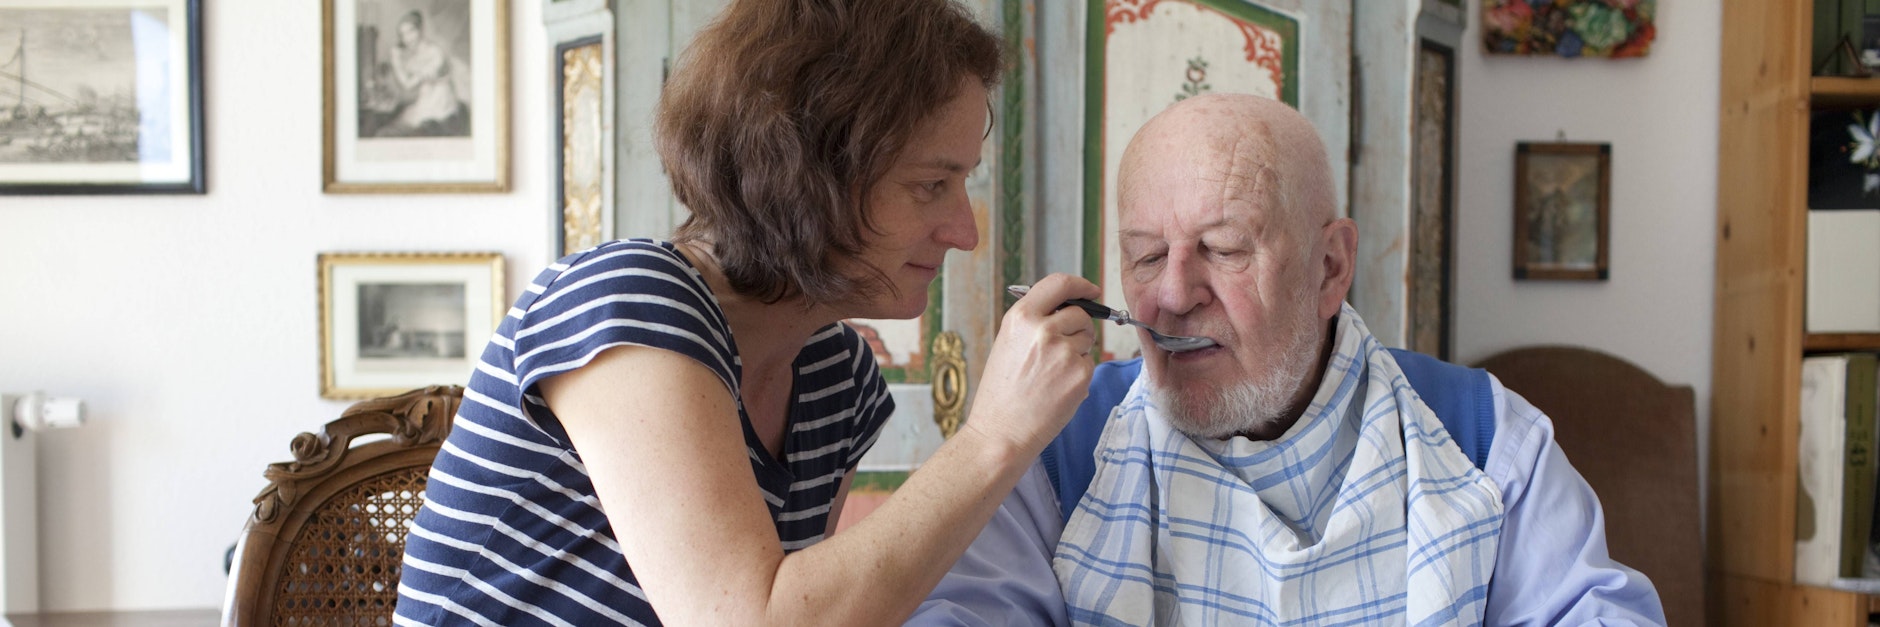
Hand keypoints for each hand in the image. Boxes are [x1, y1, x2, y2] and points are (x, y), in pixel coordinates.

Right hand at [959, 273, 1099, 454]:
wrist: (1001, 432)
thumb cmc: (1002, 393)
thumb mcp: (1008, 343)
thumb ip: (1035, 321)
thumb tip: (1068, 308)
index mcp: (1021, 317)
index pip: (1059, 284)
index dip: (1081, 285)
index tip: (1091, 291)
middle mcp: (1043, 329)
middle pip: (1080, 314)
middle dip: (1079, 328)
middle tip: (1061, 352)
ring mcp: (1064, 352)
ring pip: (1087, 340)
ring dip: (1078, 352)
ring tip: (1051, 375)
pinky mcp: (1080, 374)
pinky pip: (1089, 364)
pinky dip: (1079, 375)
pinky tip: (1057, 390)